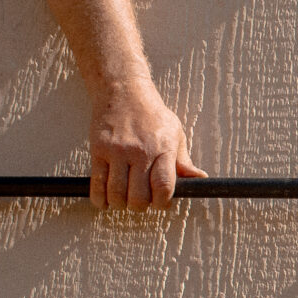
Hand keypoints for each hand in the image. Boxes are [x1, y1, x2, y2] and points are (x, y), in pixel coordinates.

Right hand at [90, 78, 204, 209]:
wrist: (123, 91)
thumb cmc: (152, 114)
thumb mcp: (175, 133)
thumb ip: (184, 161)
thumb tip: (200, 179)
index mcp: (162, 148)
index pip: (164, 186)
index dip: (162, 202)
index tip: (161, 203)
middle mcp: (140, 151)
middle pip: (139, 195)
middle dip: (141, 206)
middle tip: (142, 202)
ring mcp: (117, 151)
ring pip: (117, 193)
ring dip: (120, 204)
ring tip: (124, 201)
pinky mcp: (98, 150)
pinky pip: (97, 183)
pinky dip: (100, 199)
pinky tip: (105, 201)